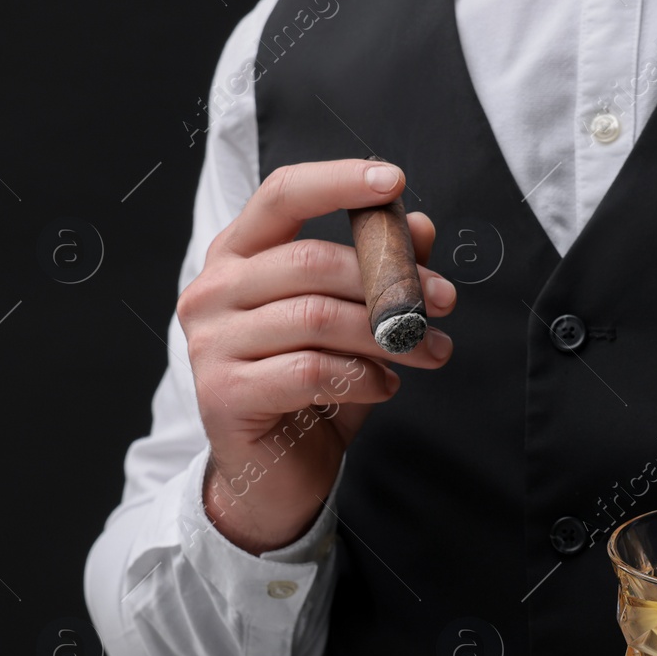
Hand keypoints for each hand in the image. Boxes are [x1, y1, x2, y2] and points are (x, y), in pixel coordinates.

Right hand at [177, 158, 456, 553]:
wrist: (276, 475)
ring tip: (430, 352)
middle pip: (312, 261)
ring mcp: (210, 342)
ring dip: (389, 335)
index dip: (339, 182)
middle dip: (391, 280)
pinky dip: (363, 377)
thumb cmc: (314, 389)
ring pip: (317, 317)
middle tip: (446, 303)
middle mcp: (214, 290)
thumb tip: (420, 226)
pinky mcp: (223, 394)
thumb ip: (382, 273)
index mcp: (239, 256)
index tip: (394, 181)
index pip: (282, 195)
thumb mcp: (356, 322)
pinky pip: (311, 371)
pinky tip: (385, 386)